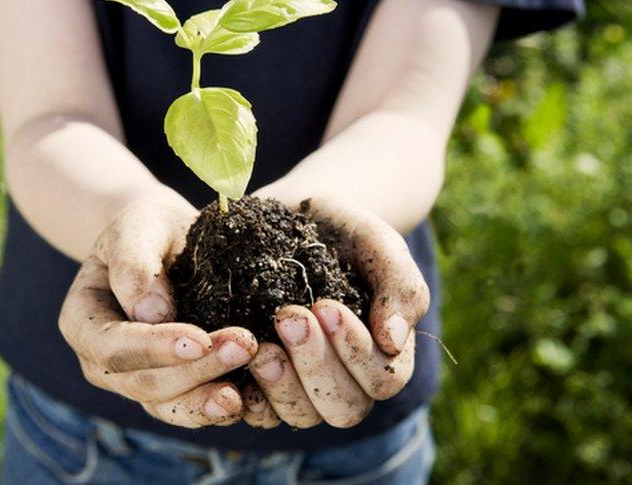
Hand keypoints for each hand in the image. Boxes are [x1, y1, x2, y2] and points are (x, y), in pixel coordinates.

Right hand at [58, 198, 258, 427]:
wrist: (167, 241)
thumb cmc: (147, 228)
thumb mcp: (137, 227)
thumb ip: (135, 264)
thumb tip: (151, 314)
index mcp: (83, 322)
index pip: (114, 346)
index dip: (155, 348)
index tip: (201, 338)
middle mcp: (103, 362)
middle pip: (144, 383)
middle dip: (195, 371)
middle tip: (245, 346)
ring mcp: (135, 380)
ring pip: (169, 406)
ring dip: (207, 402)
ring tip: (245, 395)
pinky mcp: (171, 390)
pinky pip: (192, 409)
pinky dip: (219, 408)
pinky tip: (251, 399)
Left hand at [242, 195, 429, 428]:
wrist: (292, 214)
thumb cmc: (343, 230)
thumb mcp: (377, 243)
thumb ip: (399, 286)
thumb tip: (393, 340)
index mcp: (383, 353)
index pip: (382, 379)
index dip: (355, 351)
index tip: (325, 305)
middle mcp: (347, 379)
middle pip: (343, 408)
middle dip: (316, 366)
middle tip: (288, 317)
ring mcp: (303, 386)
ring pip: (302, 415)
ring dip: (282, 384)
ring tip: (259, 344)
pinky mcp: (263, 382)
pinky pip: (259, 412)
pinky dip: (247, 396)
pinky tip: (231, 366)